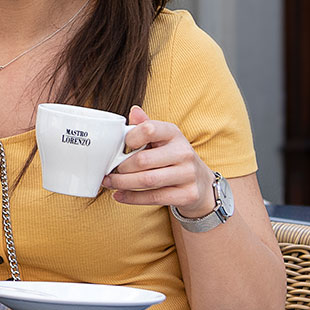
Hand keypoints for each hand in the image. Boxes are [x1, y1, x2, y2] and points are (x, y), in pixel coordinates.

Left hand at [100, 105, 216, 211]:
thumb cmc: (172, 156)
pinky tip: (119, 195)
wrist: (200, 182)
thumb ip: (146, 126)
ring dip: (122, 183)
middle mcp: (184, 152)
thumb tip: (134, 111)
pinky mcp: (188, 195)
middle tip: (109, 171)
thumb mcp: (162, 138)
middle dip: (120, 168)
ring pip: (146, 180)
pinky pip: (154, 197)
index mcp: (174, 134)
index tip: (120, 147)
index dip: (130, 138)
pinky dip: (132, 198)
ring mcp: (188, 174)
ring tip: (109, 183)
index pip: (149, 129)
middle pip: (142, 160)